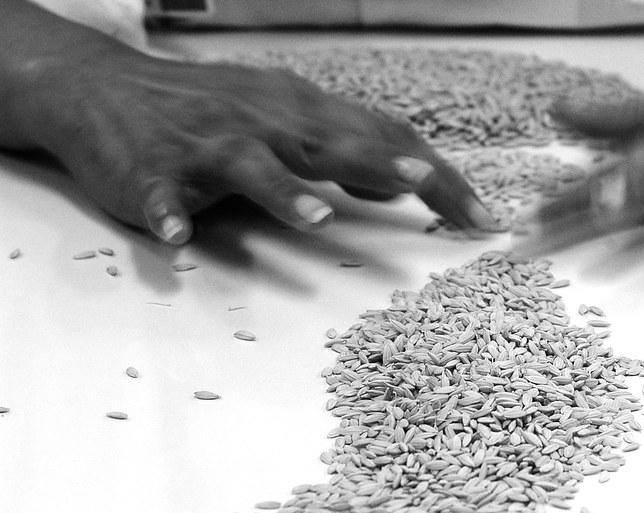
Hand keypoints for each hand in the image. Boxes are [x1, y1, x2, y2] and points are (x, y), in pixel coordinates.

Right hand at [22, 44, 496, 243]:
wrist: (104, 88)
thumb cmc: (213, 111)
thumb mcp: (290, 121)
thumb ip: (349, 149)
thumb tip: (409, 178)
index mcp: (302, 111)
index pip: (385, 138)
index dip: (437, 176)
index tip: (483, 215)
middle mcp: (264, 120)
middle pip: (332, 142)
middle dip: (381, 165)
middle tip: (427, 187)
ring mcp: (206, 143)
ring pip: (250, 163)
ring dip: (282, 191)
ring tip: (317, 219)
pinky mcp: (150, 169)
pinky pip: (159, 193)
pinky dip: (169, 211)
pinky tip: (178, 235)